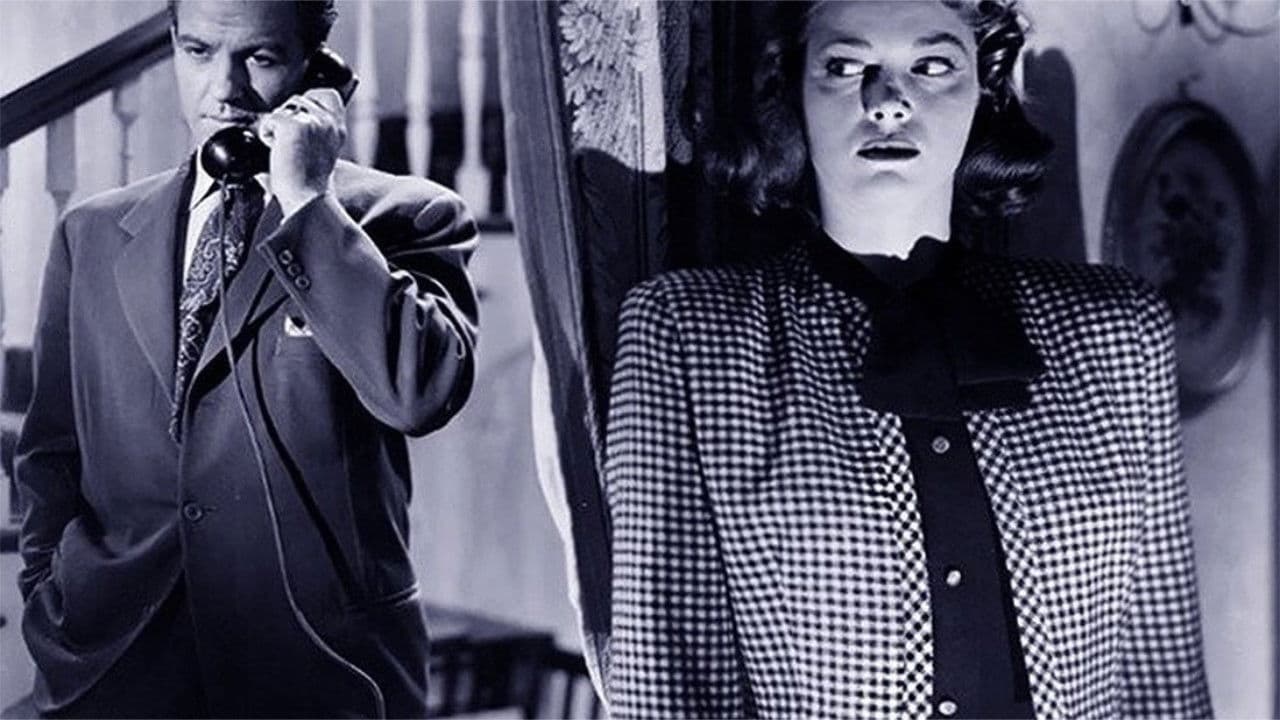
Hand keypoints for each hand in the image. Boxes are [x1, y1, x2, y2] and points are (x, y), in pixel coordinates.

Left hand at [258, 88, 347, 216]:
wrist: (306, 199)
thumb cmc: (308, 182)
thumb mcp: (320, 150)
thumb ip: (315, 129)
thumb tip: (289, 112)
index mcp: (338, 127)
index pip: (326, 93)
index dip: (308, 103)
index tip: (304, 126)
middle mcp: (328, 121)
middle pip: (297, 99)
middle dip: (287, 119)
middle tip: (294, 148)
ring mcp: (312, 121)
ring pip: (281, 109)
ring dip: (277, 129)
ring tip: (287, 152)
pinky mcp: (292, 125)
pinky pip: (268, 121)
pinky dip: (267, 137)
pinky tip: (280, 154)